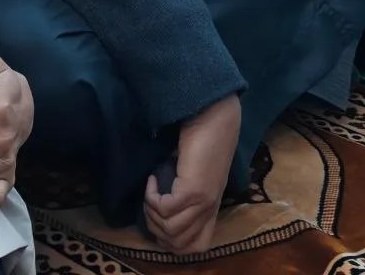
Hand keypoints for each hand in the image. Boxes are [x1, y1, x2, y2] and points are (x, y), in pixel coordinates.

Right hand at [144, 94, 239, 253]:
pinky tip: (153, 178)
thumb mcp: (194, 172)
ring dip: (151, 212)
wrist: (214, 118)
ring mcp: (203, 202)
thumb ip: (185, 189)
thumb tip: (161, 203)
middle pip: (178, 243)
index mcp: (211, 207)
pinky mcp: (194, 190)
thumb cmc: (203, 138)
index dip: (172, 241)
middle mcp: (209, 209)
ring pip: (170, 230)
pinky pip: (166, 209)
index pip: (197, 247)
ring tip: (151, 190)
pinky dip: (152, 196)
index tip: (159, 216)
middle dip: (156, 228)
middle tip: (150, 202)